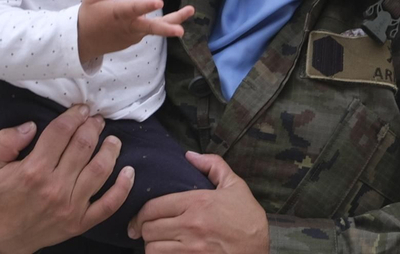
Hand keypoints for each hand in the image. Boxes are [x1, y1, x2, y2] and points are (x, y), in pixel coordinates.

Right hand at [0, 106, 134, 253]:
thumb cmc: (1, 197)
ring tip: (113, 139)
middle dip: (93, 128)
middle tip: (97, 120)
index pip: (60, 133)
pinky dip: (123, 187)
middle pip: (83, 147)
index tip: (82, 109)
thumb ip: (6, 140)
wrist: (5, 236)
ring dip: (110, 150)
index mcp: (33, 170)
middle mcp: (55, 187)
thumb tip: (31, 125)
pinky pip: (109, 204)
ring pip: (100, 171)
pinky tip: (129, 171)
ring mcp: (71, 206)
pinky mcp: (81, 222)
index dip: (74, 116)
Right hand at [77, 0, 195, 60]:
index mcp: (118, 13)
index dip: (146, 6)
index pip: (134, 9)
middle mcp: (128, 26)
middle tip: (180, 31)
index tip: (160, 2)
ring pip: (155, 29)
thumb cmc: (89, 15)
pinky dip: (161, 26)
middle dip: (166, 28)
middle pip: (150, 28)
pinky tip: (174, 20)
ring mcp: (133, 35)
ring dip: (172, 24)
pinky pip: (149, 31)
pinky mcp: (135, 39)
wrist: (83, 41)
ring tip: (190, 12)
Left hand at [129, 151, 268, 253]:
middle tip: (149, 230)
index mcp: (197, 203)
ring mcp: (191, 249)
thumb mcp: (235, 187)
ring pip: (152, 248)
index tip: (139, 219)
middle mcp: (191, 226)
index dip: (141, 214)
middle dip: (145, 230)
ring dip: (153, 246)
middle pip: (148, 229)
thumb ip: (213, 165)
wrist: (260, 251)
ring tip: (159, 243)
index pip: (153, 207)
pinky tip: (168, 253)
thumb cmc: (248, 220)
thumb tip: (189, 155)